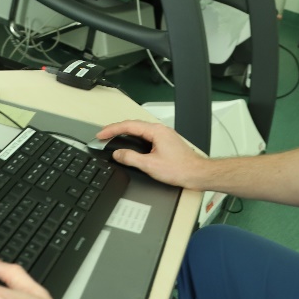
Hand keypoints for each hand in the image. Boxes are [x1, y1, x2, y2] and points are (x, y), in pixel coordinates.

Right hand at [95, 119, 210, 189]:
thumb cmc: (179, 169)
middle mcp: (160, 130)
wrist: (196, 173)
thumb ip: (131, 158)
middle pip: (133, 125)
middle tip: (103, 136)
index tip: (101, 135)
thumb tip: (118, 154)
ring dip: (125, 133)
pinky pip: (145, 135)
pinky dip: (134, 138)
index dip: (112, 130)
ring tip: (112, 138)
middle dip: (116, 130)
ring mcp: (163, 135)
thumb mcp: (150, 165)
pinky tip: (130, 143)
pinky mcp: (165, 141)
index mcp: (156, 131)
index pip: (128, 126)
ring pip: (139, 130)